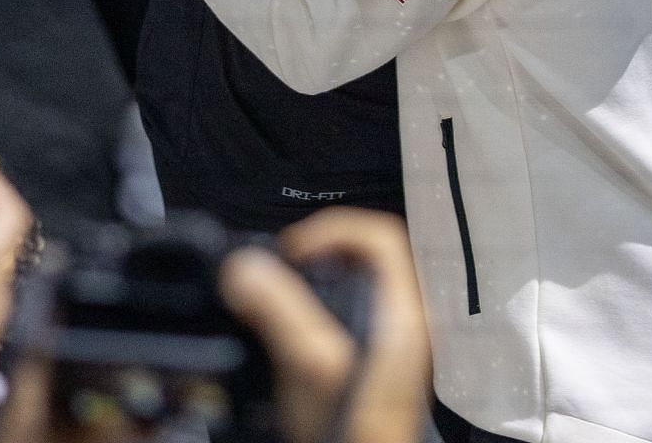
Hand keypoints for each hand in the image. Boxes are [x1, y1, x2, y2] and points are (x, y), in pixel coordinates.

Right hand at [220, 208, 430, 442]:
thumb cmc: (355, 433)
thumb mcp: (311, 366)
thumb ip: (281, 312)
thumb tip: (249, 268)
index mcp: (401, 314)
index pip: (381, 237)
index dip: (334, 230)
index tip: (294, 250)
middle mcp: (402, 322)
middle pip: (368, 254)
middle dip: (321, 248)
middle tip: (285, 261)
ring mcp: (388, 341)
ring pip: (357, 281)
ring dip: (318, 274)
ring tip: (284, 284)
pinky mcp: (370, 358)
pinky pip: (347, 309)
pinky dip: (317, 303)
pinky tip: (293, 322)